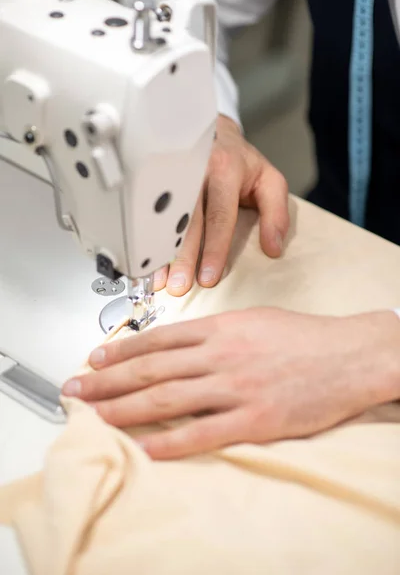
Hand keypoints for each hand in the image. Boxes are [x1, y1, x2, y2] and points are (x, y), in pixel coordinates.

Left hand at [62, 308, 399, 459]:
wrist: (349, 356)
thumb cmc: (303, 336)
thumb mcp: (253, 319)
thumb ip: (215, 331)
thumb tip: (179, 344)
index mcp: (220, 328)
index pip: (158, 340)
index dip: (121, 351)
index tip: (94, 361)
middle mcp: (221, 356)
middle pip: (152, 370)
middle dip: (108, 381)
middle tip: (76, 390)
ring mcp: (236, 388)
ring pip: (168, 400)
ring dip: (126, 410)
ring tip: (97, 416)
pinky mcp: (255, 419)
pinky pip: (204, 433)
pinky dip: (171, 443)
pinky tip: (147, 448)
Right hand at [155, 115, 288, 295]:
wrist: (212, 131)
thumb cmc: (242, 163)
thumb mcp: (270, 180)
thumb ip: (277, 213)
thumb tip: (273, 249)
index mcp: (226, 169)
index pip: (220, 215)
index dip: (214, 248)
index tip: (208, 277)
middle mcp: (196, 170)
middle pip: (188, 219)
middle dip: (183, 256)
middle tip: (179, 286)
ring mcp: (174, 174)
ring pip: (167, 217)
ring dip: (162, 252)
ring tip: (158, 281)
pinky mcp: (160, 179)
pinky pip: (154, 212)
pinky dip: (150, 240)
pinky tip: (146, 262)